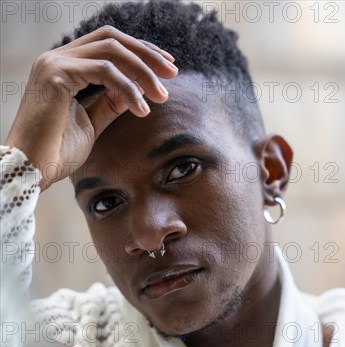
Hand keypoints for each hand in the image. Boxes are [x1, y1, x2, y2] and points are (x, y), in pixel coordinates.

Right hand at [5, 26, 177, 189]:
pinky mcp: (56, 74)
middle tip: (172, 74)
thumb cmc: (56, 152)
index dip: (139, 52)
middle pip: (111, 40)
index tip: (165, 69)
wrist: (32, 170)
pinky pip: (104, 71)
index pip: (107, 46)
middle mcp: (57, 58)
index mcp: (64, 67)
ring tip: (162, 95)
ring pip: (111, 50)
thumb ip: (110, 103)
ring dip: (143, 71)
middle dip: (146, 54)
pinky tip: (142, 108)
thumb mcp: (91, 123)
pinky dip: (128, 88)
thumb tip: (133, 90)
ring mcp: (54, 62)